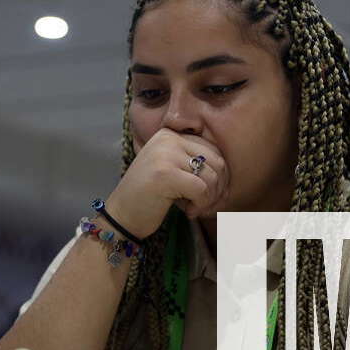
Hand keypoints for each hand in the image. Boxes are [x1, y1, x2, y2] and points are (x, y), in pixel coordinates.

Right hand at [105, 129, 229, 238]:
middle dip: (219, 188)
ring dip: (209, 199)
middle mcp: (168, 139)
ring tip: (195, 209)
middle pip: (217, 161)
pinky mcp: (165, 174)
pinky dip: (200, 204)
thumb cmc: (149, 197)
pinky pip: (201, 189)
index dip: (220, 175)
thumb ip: (193, 163)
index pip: (212, 149)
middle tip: (207, 205)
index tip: (212, 195)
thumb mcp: (171, 170)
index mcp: (170, 134)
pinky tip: (188, 211)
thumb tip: (228, 173)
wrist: (121, 215)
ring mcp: (165, 155)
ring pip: (211, 176)